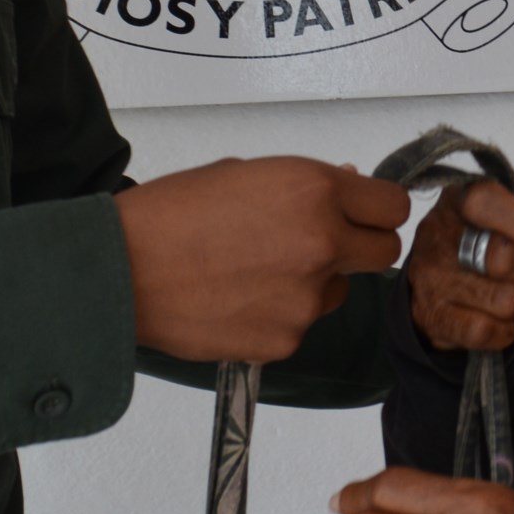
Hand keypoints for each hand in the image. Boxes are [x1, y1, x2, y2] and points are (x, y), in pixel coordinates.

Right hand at [115, 158, 411, 362]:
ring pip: (337, 292)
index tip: (362, 214)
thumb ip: (304, 189)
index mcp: (314, 191)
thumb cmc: (170, 213)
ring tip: (251, 272)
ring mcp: (306, 299)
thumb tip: (344, 195)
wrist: (120, 271)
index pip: (392, 207)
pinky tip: (235, 299)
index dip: (375, 211)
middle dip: (361, 247)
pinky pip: (299, 324)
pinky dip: (277, 314)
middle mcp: (322, 244)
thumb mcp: (244, 174)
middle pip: (384, 253)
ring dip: (312, 283)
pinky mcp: (285, 340)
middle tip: (323, 245)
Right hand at [407, 179, 513, 352]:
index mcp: (455, 202)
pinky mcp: (431, 316)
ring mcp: (430, 278)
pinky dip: (504, 332)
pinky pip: (485, 331)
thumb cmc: (474, 246)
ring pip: (506, 300)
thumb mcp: (497, 220)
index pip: (484, 201)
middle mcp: (436, 236)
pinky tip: (501, 323)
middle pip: (506, 256)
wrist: (428, 288)